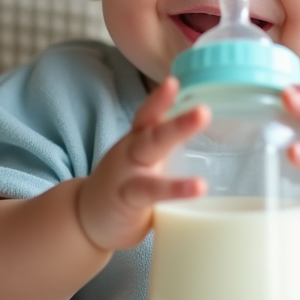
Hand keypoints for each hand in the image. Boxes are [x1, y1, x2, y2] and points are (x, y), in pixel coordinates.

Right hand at [77, 76, 208, 249]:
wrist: (84, 219)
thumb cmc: (124, 188)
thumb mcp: (144, 164)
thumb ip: (168, 151)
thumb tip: (215, 148)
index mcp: (139, 141)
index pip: (151, 114)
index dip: (163, 97)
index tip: (178, 80)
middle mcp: (132, 150)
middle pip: (154, 127)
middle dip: (179, 116)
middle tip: (204, 108)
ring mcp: (127, 172)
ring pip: (151, 146)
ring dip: (177, 130)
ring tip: (202, 118)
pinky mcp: (126, 197)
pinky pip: (151, 190)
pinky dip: (176, 187)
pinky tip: (199, 186)